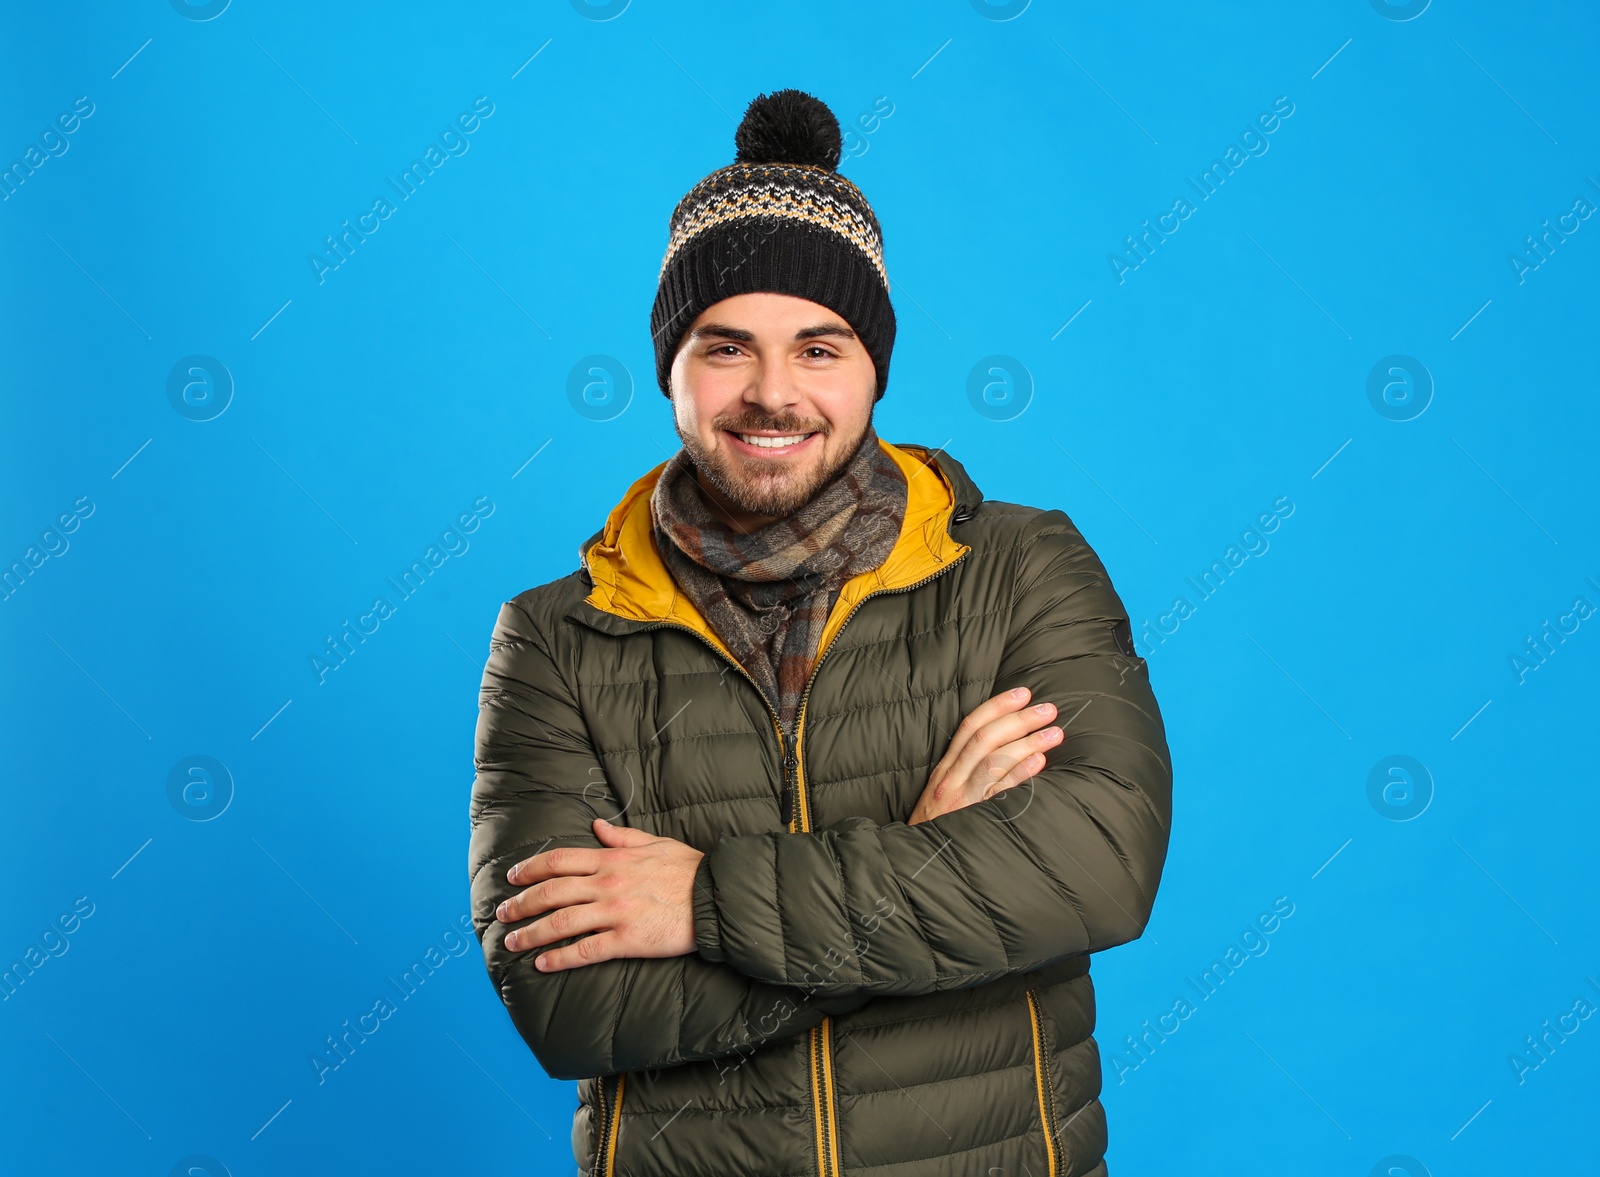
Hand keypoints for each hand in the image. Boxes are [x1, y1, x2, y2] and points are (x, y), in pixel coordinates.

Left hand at [497, 818, 703, 971]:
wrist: (718, 898)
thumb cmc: (689, 870)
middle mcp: (608, 884)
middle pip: (552, 892)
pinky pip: (585, 951)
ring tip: (513, 943)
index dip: (531, 868)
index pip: (560, 860)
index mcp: (613, 859)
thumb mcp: (656, 843)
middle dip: (522, 903)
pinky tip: (543, 964)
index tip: (513, 877)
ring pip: (561, 923)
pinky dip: (560, 958)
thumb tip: (597, 826)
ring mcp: (616, 912)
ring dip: (532, 933)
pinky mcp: (628, 940)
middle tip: (503, 914)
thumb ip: (623, 837)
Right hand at [908, 686, 1060, 824]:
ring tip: (1055, 734)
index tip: (1023, 693)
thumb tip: (1008, 745)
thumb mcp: (945, 791)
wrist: (919, 861)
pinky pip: (997, 791)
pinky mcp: (972, 817)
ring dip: (1027, 743)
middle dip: (1019, 720)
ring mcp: (961, 798)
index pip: (970, 725)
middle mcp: (951, 778)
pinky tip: (1039, 762)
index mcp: (946, 767)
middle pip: (985, 738)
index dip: (997, 706)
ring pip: (993, 761)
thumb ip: (968, 769)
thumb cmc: (939, 825)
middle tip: (1048, 710)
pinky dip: (1019, 773)